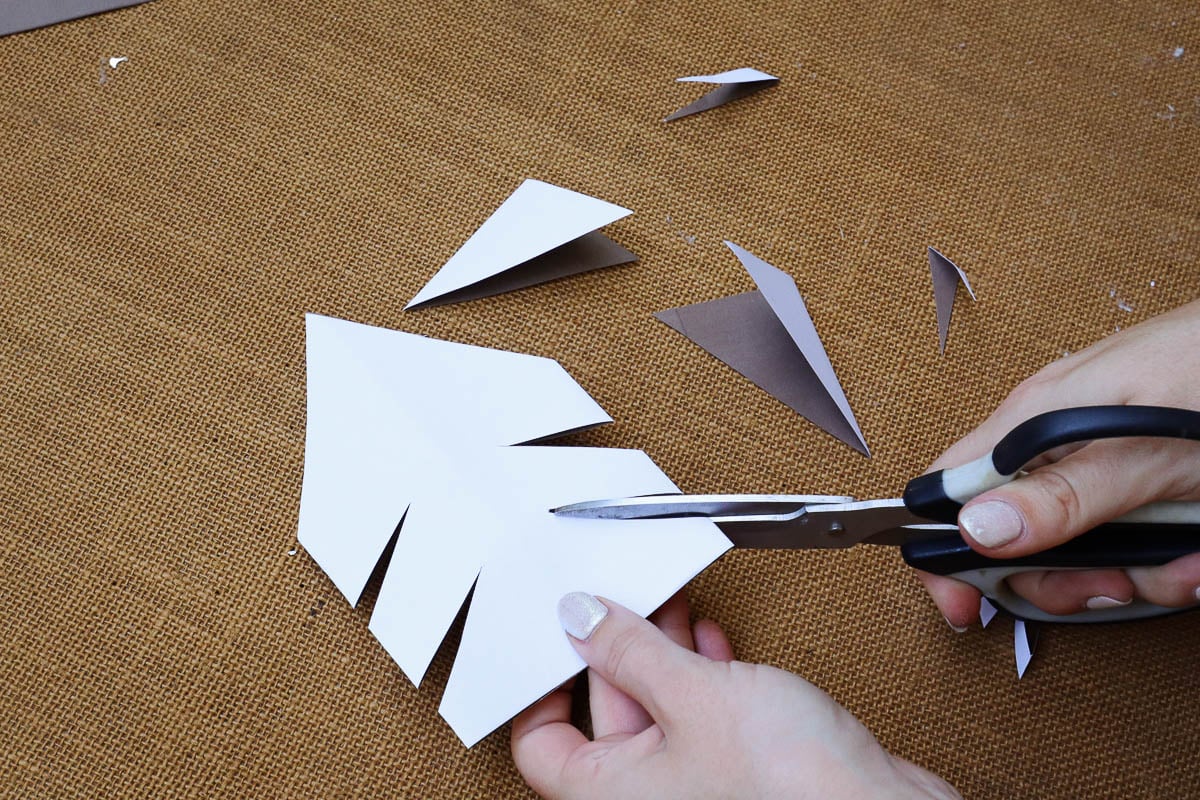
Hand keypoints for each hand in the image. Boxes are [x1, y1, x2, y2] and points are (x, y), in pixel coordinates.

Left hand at [512, 591, 958, 799]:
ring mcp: (694, 782)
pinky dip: (701, 671)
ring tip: (665, 600)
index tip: (553, 634)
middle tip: (618, 594)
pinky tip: (708, 636)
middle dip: (613, 648)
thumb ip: (629, 651)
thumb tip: (579, 618)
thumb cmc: (787, 784)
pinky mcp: (738, 767)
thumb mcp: (692, 694)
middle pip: (603, 712)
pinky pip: (700, 713)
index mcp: (608, 793)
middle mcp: (646, 795)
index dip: (542, 684)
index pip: (542, 742)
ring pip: (656, 707)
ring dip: (659, 651)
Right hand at [919, 299, 1199, 626]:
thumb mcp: (1144, 453)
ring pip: (1082, 555)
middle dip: (1062, 581)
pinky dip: (1169, 564)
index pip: (946, 492)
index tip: (965, 606)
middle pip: (1014, 541)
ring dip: (1135, 576)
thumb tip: (976, 530)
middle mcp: (1056, 448)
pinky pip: (1133, 547)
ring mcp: (1101, 469)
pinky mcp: (1141, 486)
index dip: (943, 552)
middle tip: (1110, 586)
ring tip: (1183, 562)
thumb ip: (1063, 495)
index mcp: (1032, 425)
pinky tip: (1197, 553)